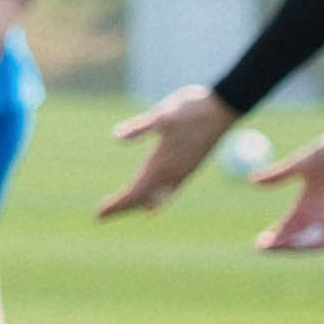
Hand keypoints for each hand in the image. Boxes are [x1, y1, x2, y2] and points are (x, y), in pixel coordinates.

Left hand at [98, 85, 232, 218]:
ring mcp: (184, 171)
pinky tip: (152, 206)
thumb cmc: (192, 108)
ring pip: (157, 197)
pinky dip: (157, 201)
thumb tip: (116, 136)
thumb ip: (140, 127)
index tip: (99, 214)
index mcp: (163, 163)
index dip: (116, 205)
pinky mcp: (191, 167)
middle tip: (101, 216)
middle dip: (122, 207)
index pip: (135, 192)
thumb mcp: (163, 115)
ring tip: (121, 210)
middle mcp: (173, 173)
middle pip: (143, 198)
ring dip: (137, 204)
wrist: (224, 107)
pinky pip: (171, 192)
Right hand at [248, 114, 323, 252]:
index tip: (258, 243)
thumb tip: (251, 181)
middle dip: (278, 247)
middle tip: (262, 247)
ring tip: (277, 245)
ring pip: (310, 244)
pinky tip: (298, 243)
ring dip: (294, 249)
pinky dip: (313, 246)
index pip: (286, 228)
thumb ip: (278, 175)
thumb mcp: (300, 164)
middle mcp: (318, 215)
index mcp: (305, 204)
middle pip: (295, 239)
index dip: (272, 237)